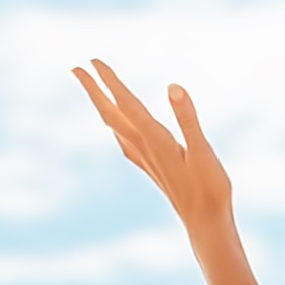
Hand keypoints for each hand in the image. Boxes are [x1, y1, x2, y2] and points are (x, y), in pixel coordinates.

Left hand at [72, 58, 236, 231]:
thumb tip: (173, 86)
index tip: (94, 61)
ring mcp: (146, 159)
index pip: (127, 104)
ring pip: (116, 127)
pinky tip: (117, 128)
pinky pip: (125, 142)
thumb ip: (188, 118)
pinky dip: (115, 127)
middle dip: (93, 90)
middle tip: (75, 68)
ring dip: (101, 106)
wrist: (206, 224)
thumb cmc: (210, 188)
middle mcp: (145, 148)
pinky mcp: (152, 167)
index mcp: (156, 140)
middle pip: (111, 114)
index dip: (110, 81)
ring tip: (93, 90)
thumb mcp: (203, 151)